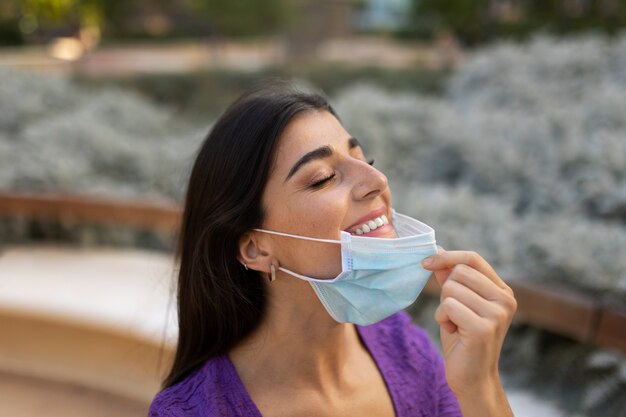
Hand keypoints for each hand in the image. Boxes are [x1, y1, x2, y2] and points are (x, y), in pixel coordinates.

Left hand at [421, 248, 516, 407]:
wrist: (472, 377)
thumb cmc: (462, 338)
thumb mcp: (457, 302)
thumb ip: (450, 277)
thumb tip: (438, 249)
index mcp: (502, 290)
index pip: (472, 258)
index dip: (447, 256)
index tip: (425, 262)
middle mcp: (505, 299)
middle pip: (458, 272)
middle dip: (446, 292)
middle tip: (453, 313)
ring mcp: (497, 314)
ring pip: (451, 289)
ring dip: (443, 308)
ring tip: (454, 325)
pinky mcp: (483, 328)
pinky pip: (448, 306)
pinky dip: (442, 319)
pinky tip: (453, 333)